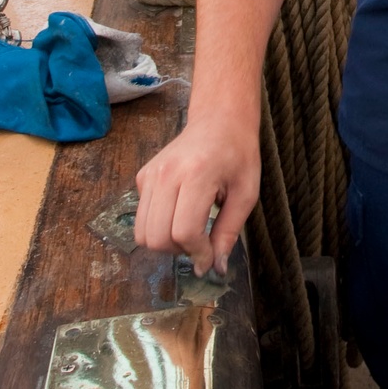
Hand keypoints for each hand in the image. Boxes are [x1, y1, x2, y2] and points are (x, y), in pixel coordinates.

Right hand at [135, 116, 260, 276]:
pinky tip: (178, 212)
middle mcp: (167, 173)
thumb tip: (216, 268)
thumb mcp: (246, 193)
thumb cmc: (238, 154)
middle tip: (201, 243)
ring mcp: (151, 173)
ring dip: (165, 242)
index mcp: (197, 174)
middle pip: (157, 237)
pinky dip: (157, 226)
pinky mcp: (143, 175)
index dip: (198, 253)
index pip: (184, 231)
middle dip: (180, 251)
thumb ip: (229, 232)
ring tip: (189, 230)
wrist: (220, 120)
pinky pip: (141, 217)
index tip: (210, 258)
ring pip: (142, 232)